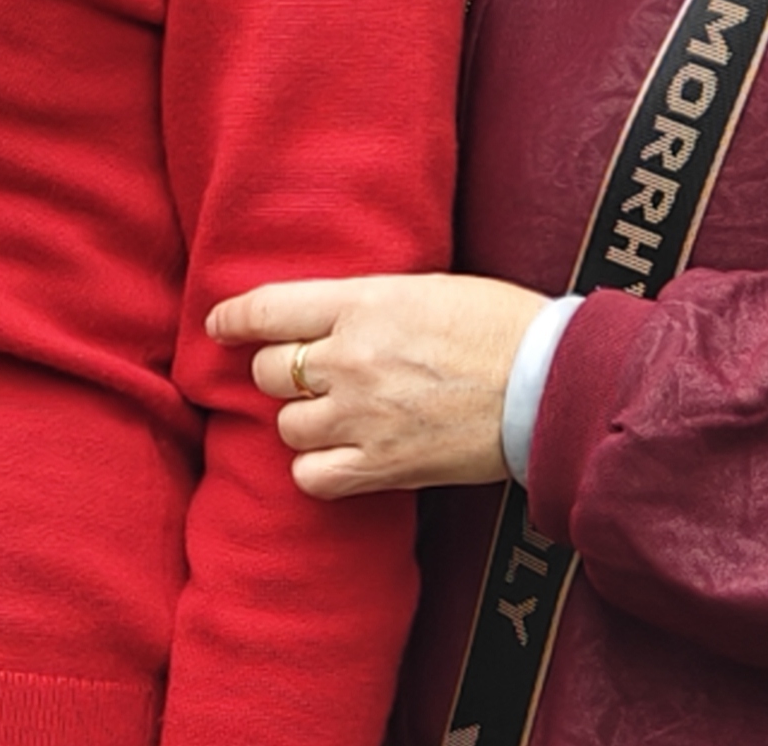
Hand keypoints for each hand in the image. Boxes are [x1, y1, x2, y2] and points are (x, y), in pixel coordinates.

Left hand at [209, 273, 553, 498]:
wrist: (548, 383)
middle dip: (281, 373)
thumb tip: (318, 315)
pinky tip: (343, 457)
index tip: (219, 324)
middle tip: (311, 376)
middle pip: (268, 371)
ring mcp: (362, 416)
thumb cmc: (495, 324)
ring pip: (286, 426)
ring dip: (304, 422)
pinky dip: (319, 471)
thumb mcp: (419, 288)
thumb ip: (361, 302)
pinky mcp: (382, 465)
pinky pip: (311, 477)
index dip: (231, 318)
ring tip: (339, 416)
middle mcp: (349, 358)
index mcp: (360, 302)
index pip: (265, 308)